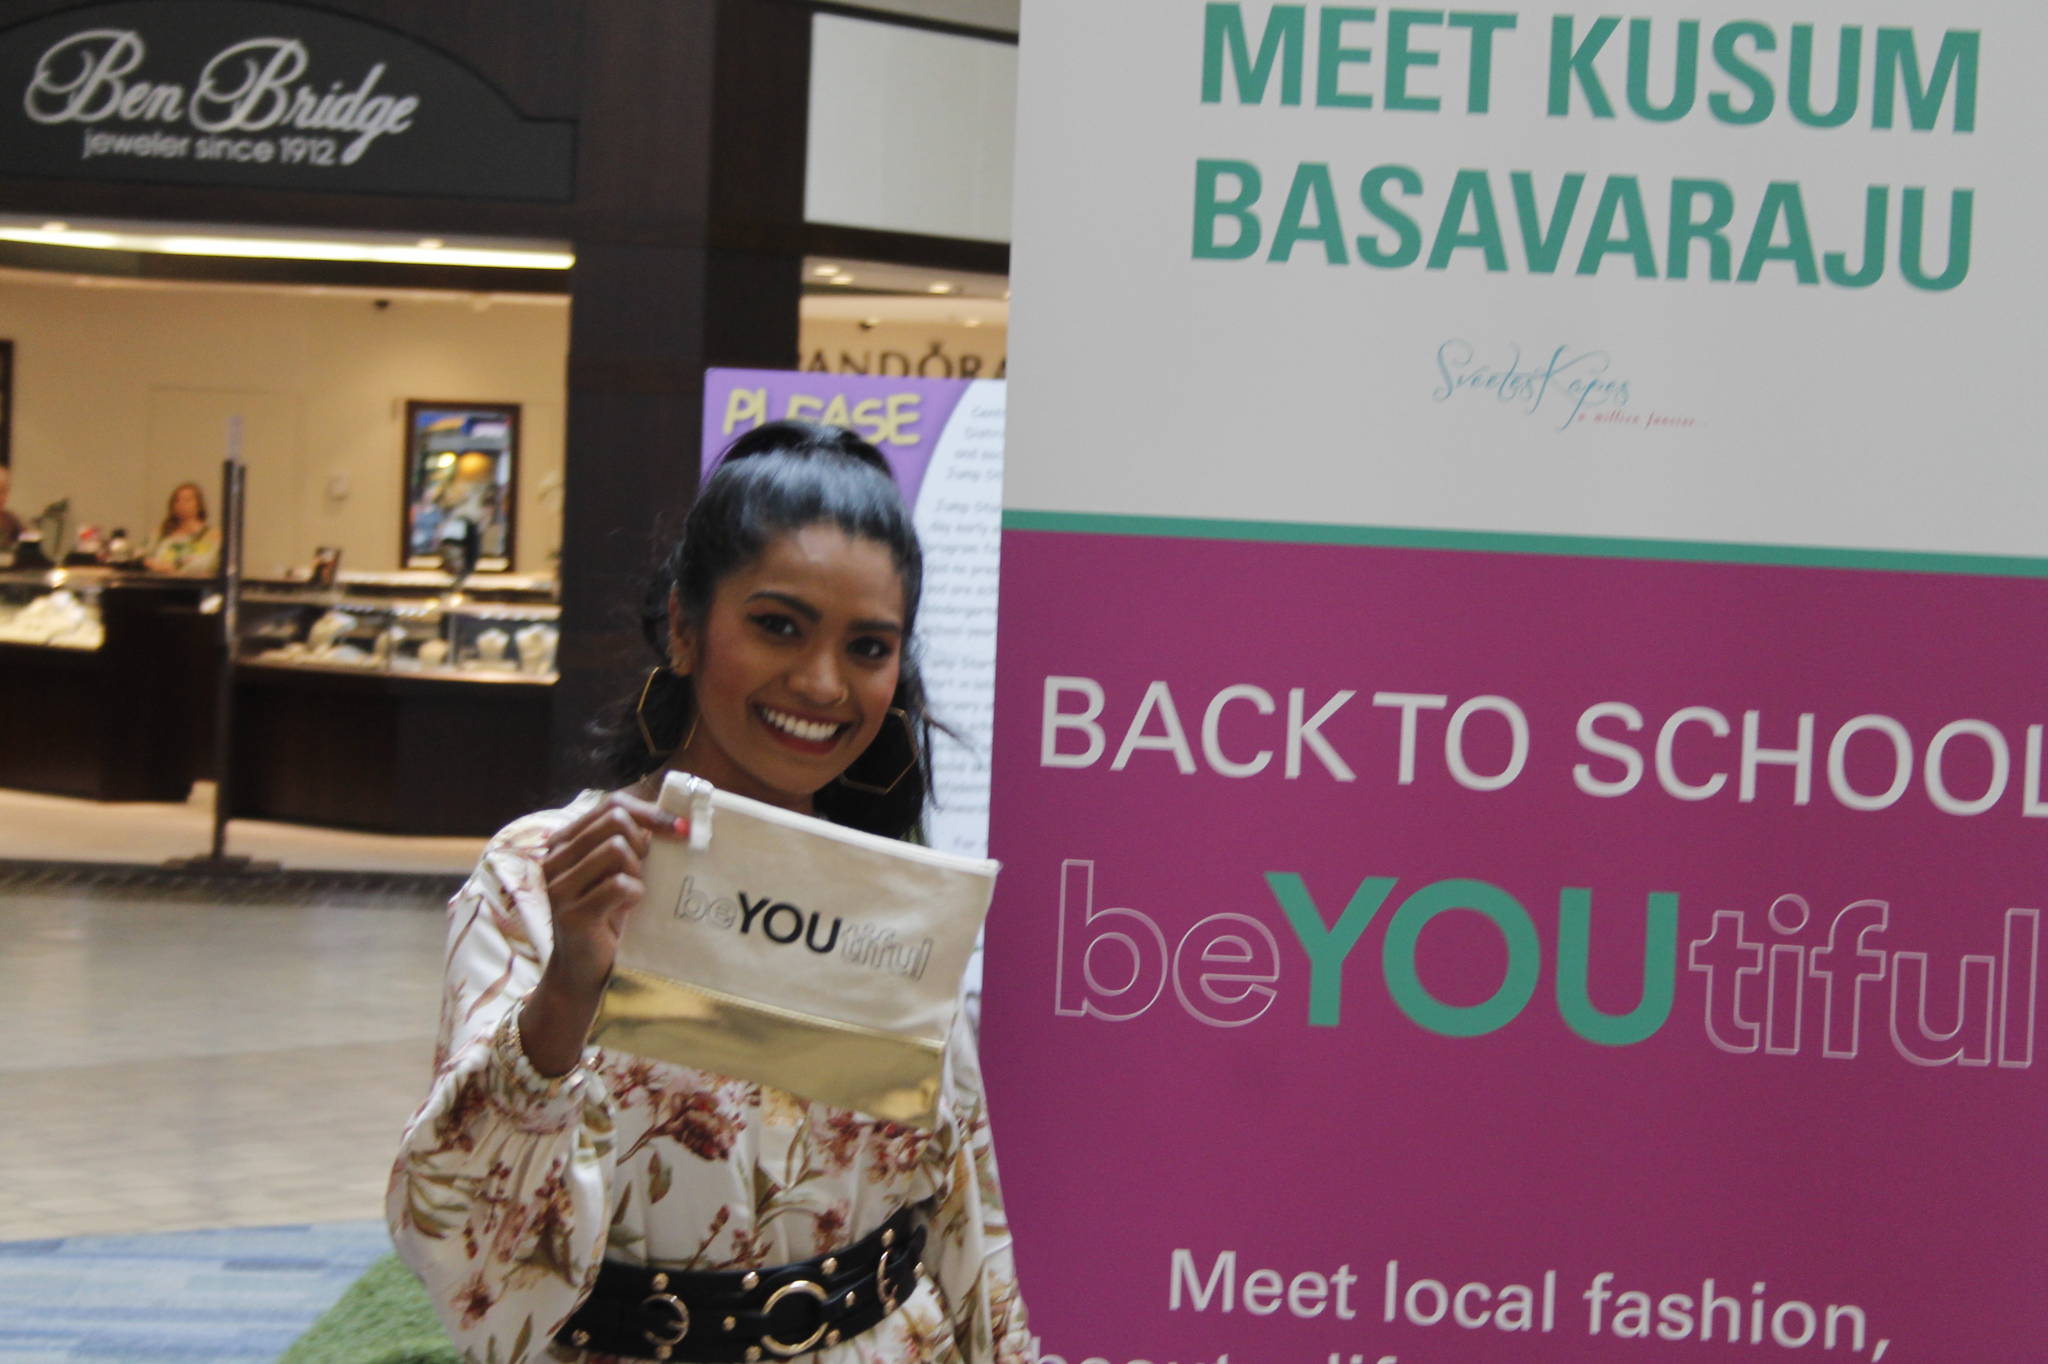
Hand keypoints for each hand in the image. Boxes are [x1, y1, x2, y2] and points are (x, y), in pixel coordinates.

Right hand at [520, 791, 684, 1075]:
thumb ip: (635, 840)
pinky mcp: (571, 914)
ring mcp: (558, 886)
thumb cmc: (609, 916)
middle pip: (615, 820)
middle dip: (642, 842)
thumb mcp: (620, 870)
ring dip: (637, 870)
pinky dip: (634, 894)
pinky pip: (620, 885)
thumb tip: (680, 815)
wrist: (585, 971)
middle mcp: (554, 858)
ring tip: (631, 893)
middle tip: (645, 870)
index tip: (680, 829)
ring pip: (617, 848)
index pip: (612, 804)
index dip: (650, 811)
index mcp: (564, 841)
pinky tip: (628, 909)